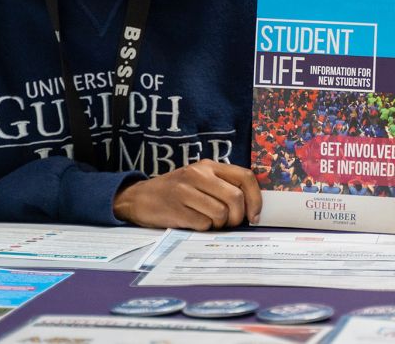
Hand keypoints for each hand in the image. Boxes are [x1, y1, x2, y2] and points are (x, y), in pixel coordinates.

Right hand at [113, 160, 260, 230]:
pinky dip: (204, 228)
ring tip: (209, 222)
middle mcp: (198, 174)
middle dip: (238, 216)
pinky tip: (194, 223)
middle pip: (235, 198)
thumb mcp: (199, 179)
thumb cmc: (176, 191)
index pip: (245, 177)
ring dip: (220, 224)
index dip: (255, 198)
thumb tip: (251, 207)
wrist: (139, 198)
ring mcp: (186, 191)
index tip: (254, 215)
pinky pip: (203, 224)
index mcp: (208, 166)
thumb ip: (223, 185)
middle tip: (230, 223)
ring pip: (221, 213)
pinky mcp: (176, 209)